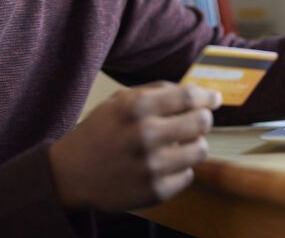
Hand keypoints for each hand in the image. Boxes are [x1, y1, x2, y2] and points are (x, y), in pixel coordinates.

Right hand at [48, 82, 221, 211]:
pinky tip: (162, 165)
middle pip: (201, 121)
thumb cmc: (100, 132)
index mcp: (135, 107)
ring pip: (200, 150)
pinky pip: (188, 175)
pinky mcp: (155, 192)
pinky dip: (180, 168)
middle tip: (196, 121)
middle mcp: (144, 135)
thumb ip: (158, 92)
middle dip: (203, 119)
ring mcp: (151, 166)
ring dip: (194, 145)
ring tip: (178, 144)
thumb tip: (199, 92)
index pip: (189, 97)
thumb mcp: (120, 101)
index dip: (207, 96)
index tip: (215, 98)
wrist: (70, 174)